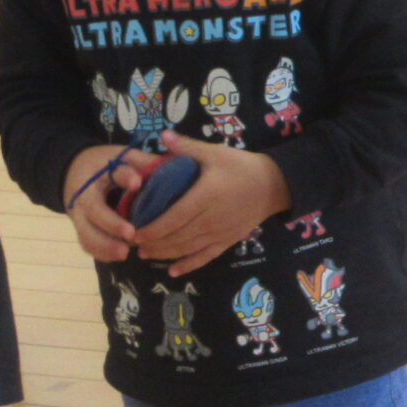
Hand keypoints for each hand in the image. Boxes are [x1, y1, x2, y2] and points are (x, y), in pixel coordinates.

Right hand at [63, 142, 154, 261]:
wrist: (75, 173)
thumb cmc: (107, 166)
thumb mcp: (124, 157)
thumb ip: (145, 163)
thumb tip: (174, 166)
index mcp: (100, 172)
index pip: (113, 173)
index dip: (125, 176)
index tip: (137, 182)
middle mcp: (86, 194)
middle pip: (93, 210)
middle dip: (111, 223)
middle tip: (130, 234)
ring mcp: (80, 214)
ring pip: (86, 232)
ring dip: (104, 245)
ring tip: (124, 253)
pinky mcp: (82, 228)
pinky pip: (87, 243)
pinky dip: (100, 252)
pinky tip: (118, 256)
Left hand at [133, 131, 292, 276]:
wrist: (274, 185)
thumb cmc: (242, 167)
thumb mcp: (215, 153)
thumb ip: (187, 147)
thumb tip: (162, 134)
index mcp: (206, 196)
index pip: (173, 217)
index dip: (152, 228)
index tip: (133, 231)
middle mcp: (212, 219)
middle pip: (177, 236)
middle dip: (153, 243)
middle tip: (131, 243)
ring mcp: (221, 232)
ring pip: (188, 248)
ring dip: (165, 253)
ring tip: (144, 254)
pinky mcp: (228, 241)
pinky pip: (206, 256)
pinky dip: (189, 265)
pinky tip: (173, 272)